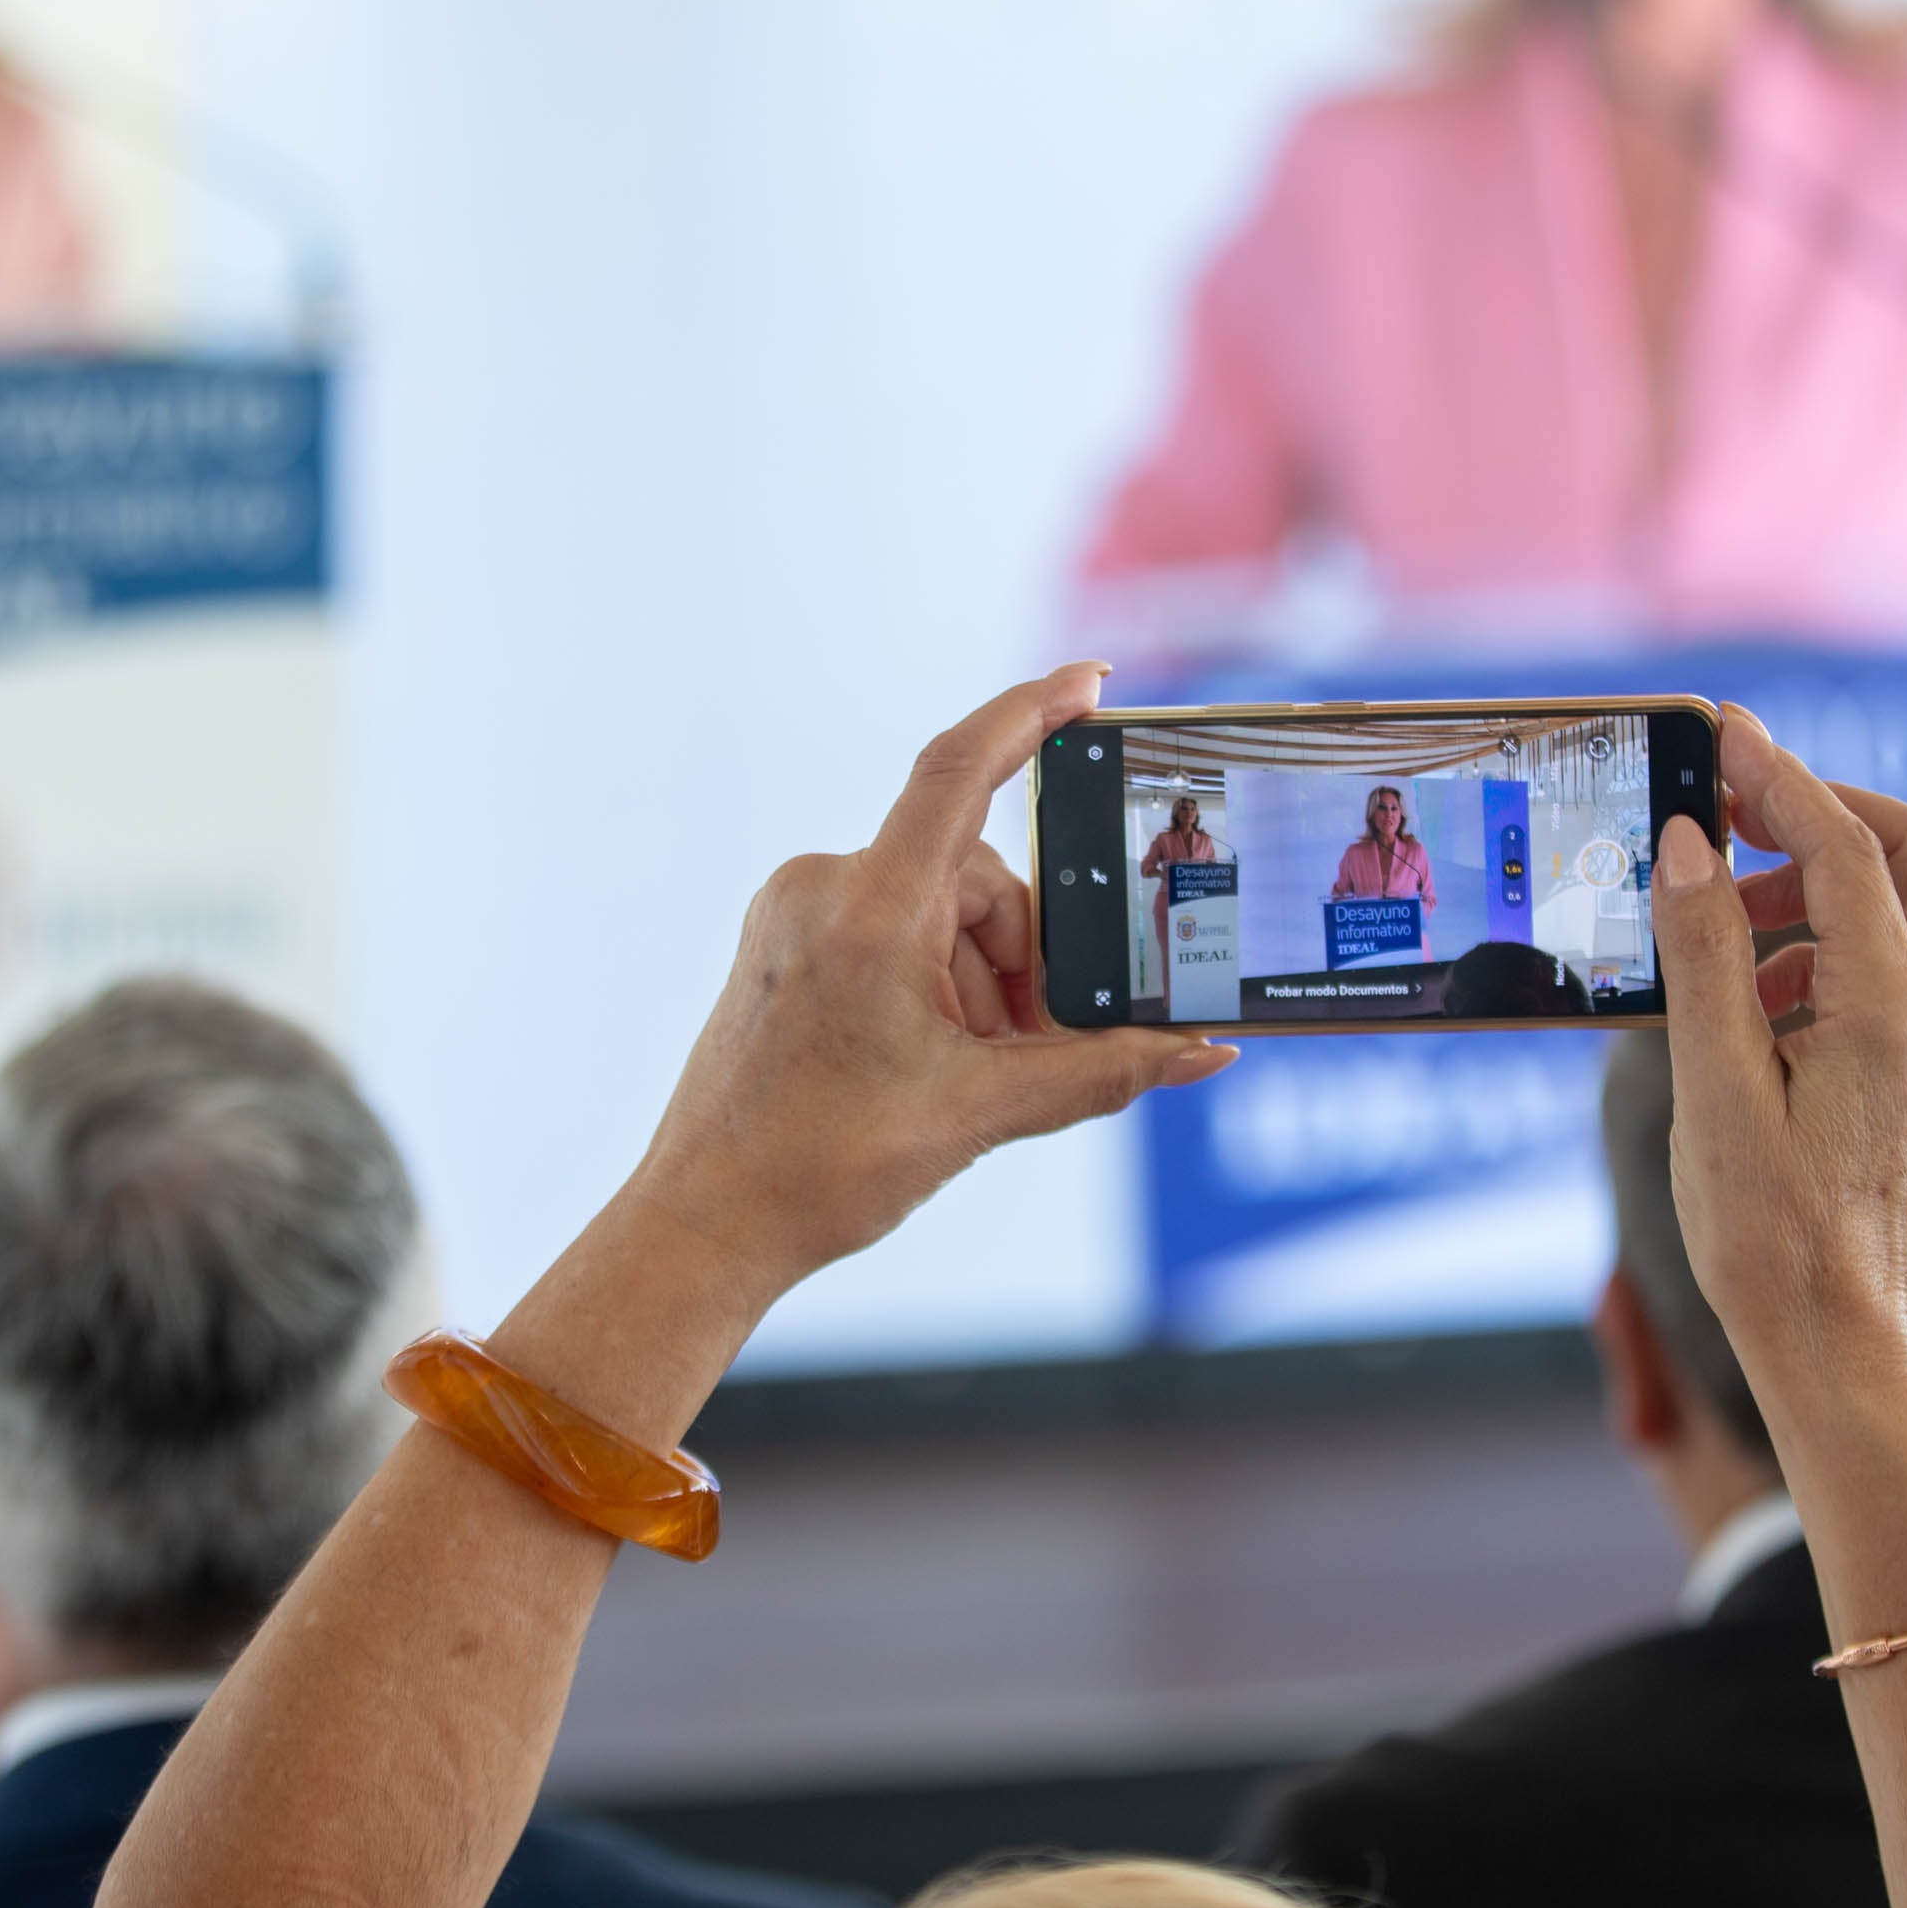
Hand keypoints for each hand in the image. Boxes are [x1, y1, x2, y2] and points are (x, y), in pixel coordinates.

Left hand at [621, 664, 1231, 1300]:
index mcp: (867, 912)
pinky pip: (889, 929)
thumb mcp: (980, 1113)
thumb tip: (1201, 1053)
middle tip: (1026, 1049)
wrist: (705, 1224)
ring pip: (935, 910)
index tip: (1090, 683)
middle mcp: (823, 890)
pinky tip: (929, 1060)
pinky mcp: (785, 944)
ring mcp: (796, 914)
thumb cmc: (818, 1167)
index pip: (960, 772)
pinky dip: (932, 982)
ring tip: (968, 1073)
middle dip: (1018, 959)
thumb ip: (1101, 1071)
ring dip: (976, 980)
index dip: (1031, 713)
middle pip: (972, 876)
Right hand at [1651, 706, 1906, 1395]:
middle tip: (1738, 811)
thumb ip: (1705, 954)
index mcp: (1889, 1009)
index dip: (1778, 777)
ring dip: (1821, 879)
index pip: (1842, 845)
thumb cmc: (1769, 1235)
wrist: (1838, 1342)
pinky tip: (1750, 988)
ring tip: (1720, 916)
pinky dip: (1829, 938)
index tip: (1721, 731)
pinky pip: (1897, 962)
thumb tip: (1688, 844)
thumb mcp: (1713, 1088)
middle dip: (1829, 810)